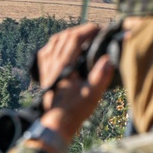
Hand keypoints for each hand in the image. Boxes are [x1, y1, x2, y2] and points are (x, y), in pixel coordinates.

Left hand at [35, 24, 113, 144]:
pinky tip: (63, 47)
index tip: (99, 29)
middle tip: (94, 32)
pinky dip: (56, 44)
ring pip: (54, 41)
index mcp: (64, 65)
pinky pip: (47, 50)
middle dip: (80, 30)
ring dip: (68, 35)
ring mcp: (46, 66)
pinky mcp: (43, 72)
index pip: (74, 38)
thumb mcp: (92, 94)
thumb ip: (101, 76)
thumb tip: (108, 58)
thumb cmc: (75, 110)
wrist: (56, 123)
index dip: (87, 30)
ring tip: (82, 37)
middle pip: (64, 36)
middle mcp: (52, 62)